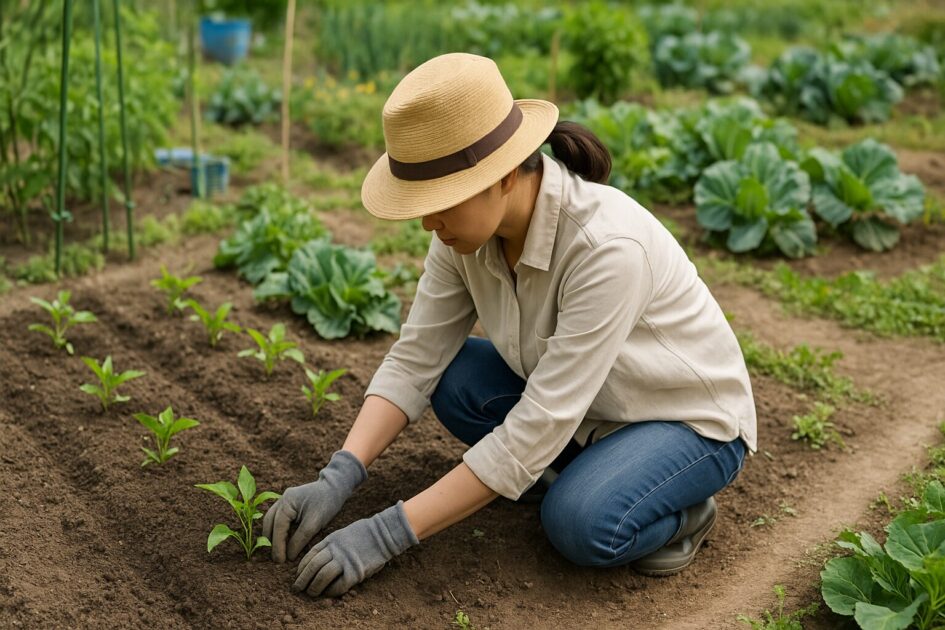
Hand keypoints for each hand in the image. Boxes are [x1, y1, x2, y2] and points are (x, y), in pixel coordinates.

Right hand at [262, 450, 366, 561]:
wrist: (335, 488)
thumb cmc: (327, 503)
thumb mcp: (314, 523)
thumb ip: (300, 539)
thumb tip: (288, 556)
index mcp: (287, 501)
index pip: (278, 527)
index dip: (277, 546)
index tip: (280, 561)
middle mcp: (281, 500)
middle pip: (270, 524)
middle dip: (272, 542)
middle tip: (277, 559)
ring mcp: (283, 501)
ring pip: (271, 522)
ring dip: (272, 537)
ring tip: (278, 553)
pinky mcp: (288, 505)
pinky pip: (277, 519)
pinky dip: (277, 531)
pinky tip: (283, 542)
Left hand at [293, 501, 418, 596]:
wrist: (385, 533)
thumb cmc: (366, 534)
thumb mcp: (344, 533)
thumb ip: (332, 545)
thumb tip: (320, 560)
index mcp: (331, 539)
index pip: (310, 555)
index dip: (301, 567)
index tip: (298, 574)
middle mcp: (335, 550)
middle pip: (312, 567)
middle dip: (303, 579)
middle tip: (298, 588)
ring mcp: (345, 561)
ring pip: (322, 577)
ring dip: (314, 587)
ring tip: (311, 593)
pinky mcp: (355, 572)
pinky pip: (338, 586)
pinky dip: (331, 591)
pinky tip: (328, 593)